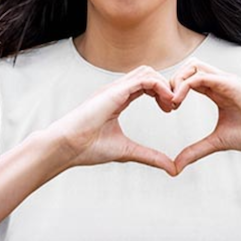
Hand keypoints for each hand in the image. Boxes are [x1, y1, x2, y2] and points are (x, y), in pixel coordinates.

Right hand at [47, 65, 176, 175]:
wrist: (66, 147)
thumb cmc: (88, 148)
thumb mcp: (128, 151)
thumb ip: (151, 157)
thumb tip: (172, 169)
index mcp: (118, 99)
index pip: (145, 84)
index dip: (162, 93)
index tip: (170, 109)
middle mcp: (116, 90)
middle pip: (148, 73)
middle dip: (165, 86)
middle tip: (174, 106)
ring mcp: (114, 88)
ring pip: (147, 72)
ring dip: (164, 85)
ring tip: (171, 104)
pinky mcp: (114, 92)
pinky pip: (143, 79)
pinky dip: (159, 86)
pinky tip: (167, 102)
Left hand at [168, 58, 240, 173]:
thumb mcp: (217, 143)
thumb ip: (196, 150)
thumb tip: (176, 165)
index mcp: (217, 91)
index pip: (189, 79)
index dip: (174, 90)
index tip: (167, 109)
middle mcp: (220, 82)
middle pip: (188, 67)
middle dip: (172, 81)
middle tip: (166, 104)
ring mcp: (226, 81)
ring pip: (193, 66)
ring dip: (177, 80)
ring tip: (172, 102)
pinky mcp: (231, 84)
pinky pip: (201, 76)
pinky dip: (185, 85)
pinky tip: (178, 101)